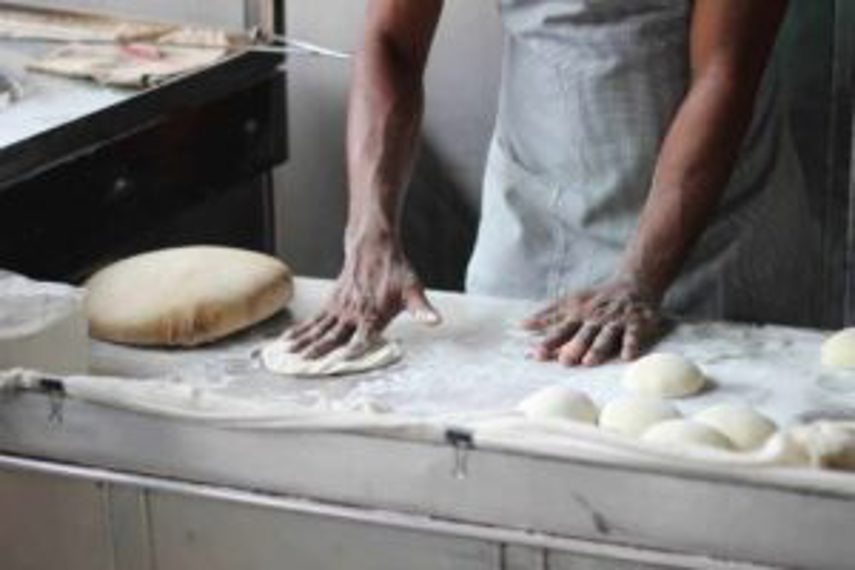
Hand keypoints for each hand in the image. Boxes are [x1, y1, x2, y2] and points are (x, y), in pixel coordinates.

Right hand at [285, 231, 440, 357]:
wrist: (374, 247)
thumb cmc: (396, 272)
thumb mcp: (413, 289)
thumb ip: (421, 309)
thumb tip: (436, 321)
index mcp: (373, 314)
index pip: (363, 337)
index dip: (354, 349)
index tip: (342, 360)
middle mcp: (353, 313)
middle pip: (333, 335)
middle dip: (318, 350)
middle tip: (304, 364)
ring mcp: (339, 308)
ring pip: (318, 329)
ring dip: (304, 342)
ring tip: (288, 355)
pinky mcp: (331, 303)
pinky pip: (313, 320)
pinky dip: (300, 330)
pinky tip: (288, 340)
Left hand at [522, 279, 661, 365]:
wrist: (634, 282)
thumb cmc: (597, 297)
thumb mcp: (571, 302)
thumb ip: (548, 315)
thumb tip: (521, 325)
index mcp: (579, 314)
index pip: (561, 329)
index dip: (549, 341)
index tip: (536, 354)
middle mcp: (596, 318)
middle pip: (583, 334)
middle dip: (573, 346)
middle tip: (563, 361)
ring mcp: (616, 321)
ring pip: (605, 336)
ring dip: (597, 348)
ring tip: (588, 362)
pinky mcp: (636, 323)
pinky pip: (633, 335)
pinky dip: (631, 345)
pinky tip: (627, 357)